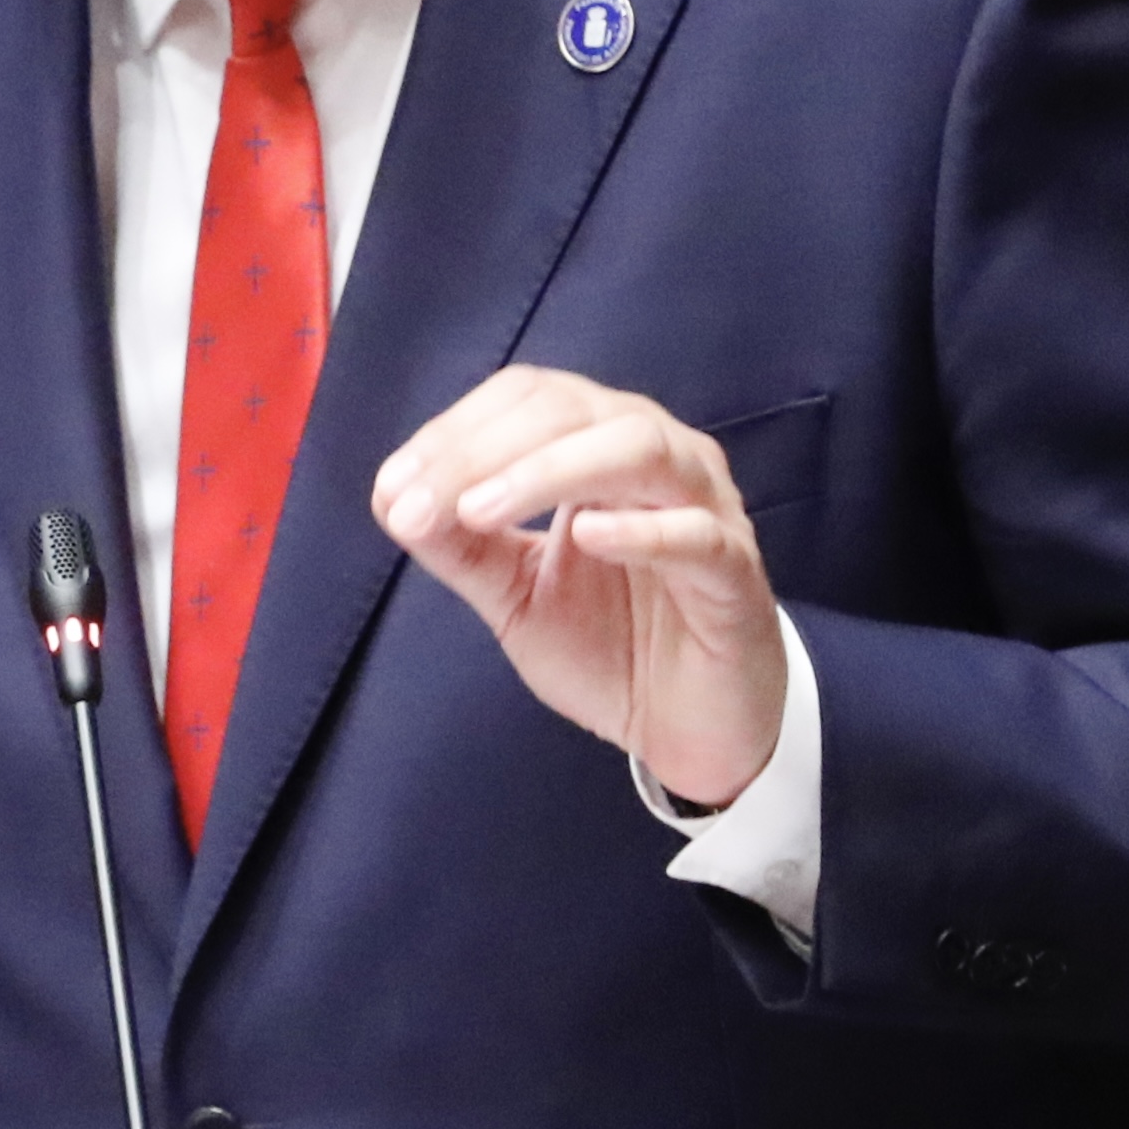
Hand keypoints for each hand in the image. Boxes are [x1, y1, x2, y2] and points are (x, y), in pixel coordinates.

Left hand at [369, 365, 785, 806]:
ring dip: (546, 470)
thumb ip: (461, 547)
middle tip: (419, 503)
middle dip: (482, 451)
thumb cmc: (613, 645)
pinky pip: (694, 534)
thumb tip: (393, 500)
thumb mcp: (514, 594)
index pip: (527, 400)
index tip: (393, 487)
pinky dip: (640, 529)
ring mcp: (704, 507)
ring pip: (635, 449)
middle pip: (570, 411)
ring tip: (478, 509)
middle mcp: (657, 456)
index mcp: (600, 446)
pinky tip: (586, 536)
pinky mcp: (734, 571)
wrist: (689, 728)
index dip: (455, 431)